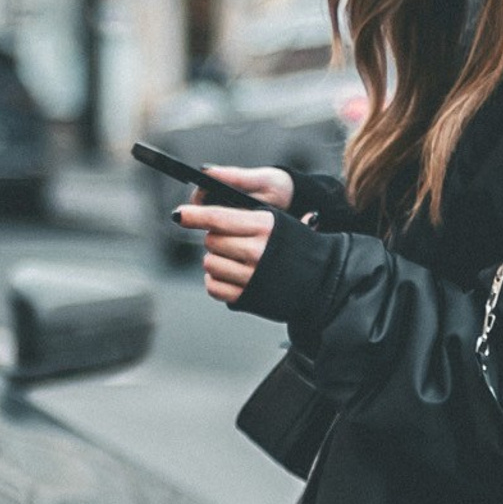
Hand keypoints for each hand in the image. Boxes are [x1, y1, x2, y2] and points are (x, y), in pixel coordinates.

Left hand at [180, 166, 290, 306]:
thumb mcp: (278, 221)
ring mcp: (251, 276)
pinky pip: (213, 287)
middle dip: (215, 239)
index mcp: (265, 225)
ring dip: (215, 261)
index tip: (179, 214)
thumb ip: (244, 214)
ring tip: (234, 260)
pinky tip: (230, 275)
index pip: (219, 218)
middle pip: (211, 241)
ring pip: (209, 264)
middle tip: (230, 241)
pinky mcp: (246, 297)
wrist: (323, 279)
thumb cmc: (297, 246)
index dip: (195, 215)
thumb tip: (210, 206)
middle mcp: (257, 250)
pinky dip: (215, 281)